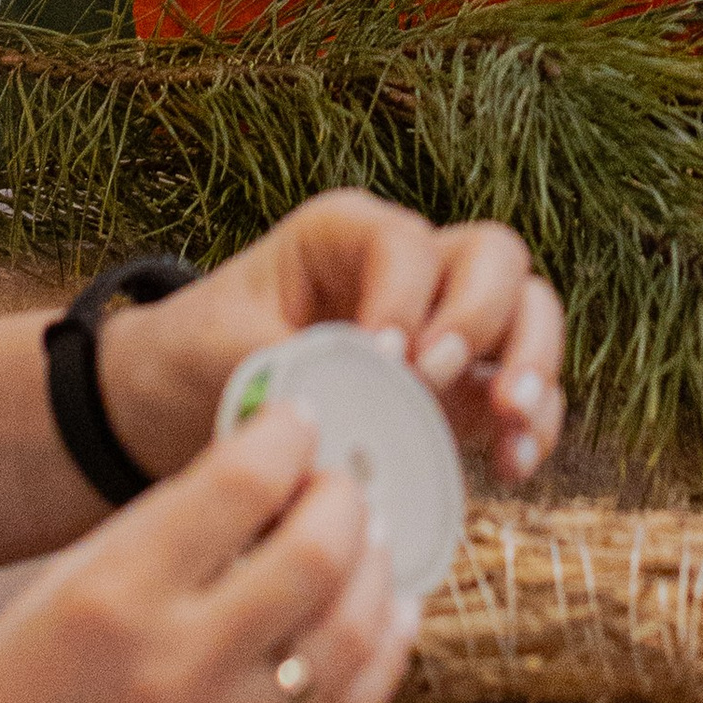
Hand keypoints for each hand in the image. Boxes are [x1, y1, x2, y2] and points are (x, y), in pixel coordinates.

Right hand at [0, 401, 412, 702]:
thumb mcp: (57, 588)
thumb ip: (162, 536)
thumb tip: (265, 475)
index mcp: (113, 594)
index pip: (245, 481)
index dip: (289, 436)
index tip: (298, 424)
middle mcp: (175, 667)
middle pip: (320, 550)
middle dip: (344, 496)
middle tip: (339, 483)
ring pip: (354, 632)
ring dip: (377, 568)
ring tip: (372, 540)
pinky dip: (385, 654)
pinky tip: (390, 617)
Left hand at [99, 191, 566, 488]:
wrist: (168, 410)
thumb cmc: (192, 361)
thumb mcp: (228, 354)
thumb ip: (306, 372)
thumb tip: (377, 411)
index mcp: (344, 235)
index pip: (406, 245)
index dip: (409, 298)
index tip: (386, 361)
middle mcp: (408, 268)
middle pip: (494, 259)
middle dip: (485, 320)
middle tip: (450, 382)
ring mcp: (443, 324)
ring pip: (526, 313)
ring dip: (533, 366)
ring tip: (511, 423)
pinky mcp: (458, 388)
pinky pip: (520, 391)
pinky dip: (530, 424)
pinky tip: (512, 467)